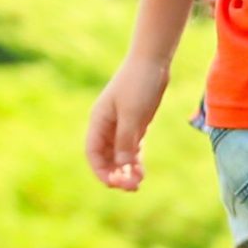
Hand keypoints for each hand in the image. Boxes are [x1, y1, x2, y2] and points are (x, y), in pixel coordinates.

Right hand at [86, 57, 170, 191]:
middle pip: (106, 157)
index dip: (101, 171)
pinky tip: (141, 171)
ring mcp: (122, 124)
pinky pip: (132, 147)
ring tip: (138, 183)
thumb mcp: (132, 115)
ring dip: (126, 170)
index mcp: (99, 121)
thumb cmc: (139, 84)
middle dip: (116, 174)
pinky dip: (135, 160)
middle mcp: (107, 125)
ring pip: (120, 154)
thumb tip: (123, 167)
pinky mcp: (136, 123)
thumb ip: (126, 141)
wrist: (153, 61)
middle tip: (131, 187)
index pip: (93, 153)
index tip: (114, 184)